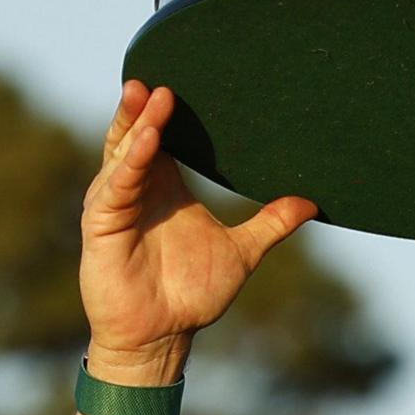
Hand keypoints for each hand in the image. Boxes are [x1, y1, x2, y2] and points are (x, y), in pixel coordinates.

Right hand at [78, 80, 315, 384]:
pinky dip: (130, 161)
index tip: (184, 81)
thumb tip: (312, 204)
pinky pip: (115, 186)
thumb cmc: (191, 295)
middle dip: (144, 106)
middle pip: (135, 135)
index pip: (161, 137)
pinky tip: (145, 139)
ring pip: (122, 154)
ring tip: (152, 95)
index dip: (166, 112)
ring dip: (136, 124)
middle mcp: (136, 189)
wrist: (164, 337)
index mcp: (163, 187)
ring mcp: (115, 204)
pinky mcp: (101, 225)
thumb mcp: (241, 252)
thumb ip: (271, 224)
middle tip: (158, 77)